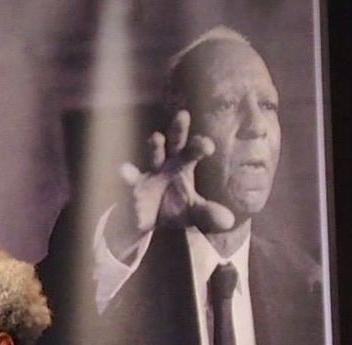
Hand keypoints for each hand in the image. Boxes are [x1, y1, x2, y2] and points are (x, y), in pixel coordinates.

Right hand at [103, 110, 236, 256]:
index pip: (194, 151)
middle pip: (174, 142)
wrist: (144, 222)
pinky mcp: (133, 186)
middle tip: (183, 116)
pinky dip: (126, 175)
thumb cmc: (173, 208)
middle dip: (178, 130)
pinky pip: (129, 179)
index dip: (200, 146)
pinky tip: (124, 170)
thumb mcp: (192, 213)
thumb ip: (208, 214)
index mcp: (184, 164)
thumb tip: (228, 221)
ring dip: (155, 147)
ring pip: (153, 155)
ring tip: (157, 138)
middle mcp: (166, 162)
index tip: (208, 147)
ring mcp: (148, 172)